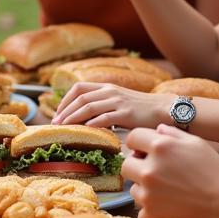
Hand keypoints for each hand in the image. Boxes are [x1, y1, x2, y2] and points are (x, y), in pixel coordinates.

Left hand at [52, 82, 169, 129]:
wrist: (162, 109)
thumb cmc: (140, 109)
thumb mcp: (119, 101)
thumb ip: (103, 105)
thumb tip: (84, 118)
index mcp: (106, 87)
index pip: (79, 88)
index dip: (65, 100)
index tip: (57, 113)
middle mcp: (109, 91)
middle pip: (80, 98)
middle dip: (65, 111)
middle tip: (56, 123)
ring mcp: (117, 101)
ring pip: (89, 107)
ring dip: (73, 117)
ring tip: (64, 127)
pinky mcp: (126, 113)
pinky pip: (105, 118)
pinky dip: (92, 124)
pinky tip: (85, 130)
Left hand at [122, 124, 218, 217]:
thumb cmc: (215, 172)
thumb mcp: (196, 143)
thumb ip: (172, 133)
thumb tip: (156, 130)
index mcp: (160, 147)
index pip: (132, 138)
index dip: (139, 143)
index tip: (145, 149)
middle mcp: (149, 169)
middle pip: (126, 164)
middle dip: (137, 165)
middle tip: (154, 171)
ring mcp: (148, 194)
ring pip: (133, 187)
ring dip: (144, 188)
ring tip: (166, 190)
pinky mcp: (151, 214)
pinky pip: (141, 209)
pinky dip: (151, 208)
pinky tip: (167, 205)